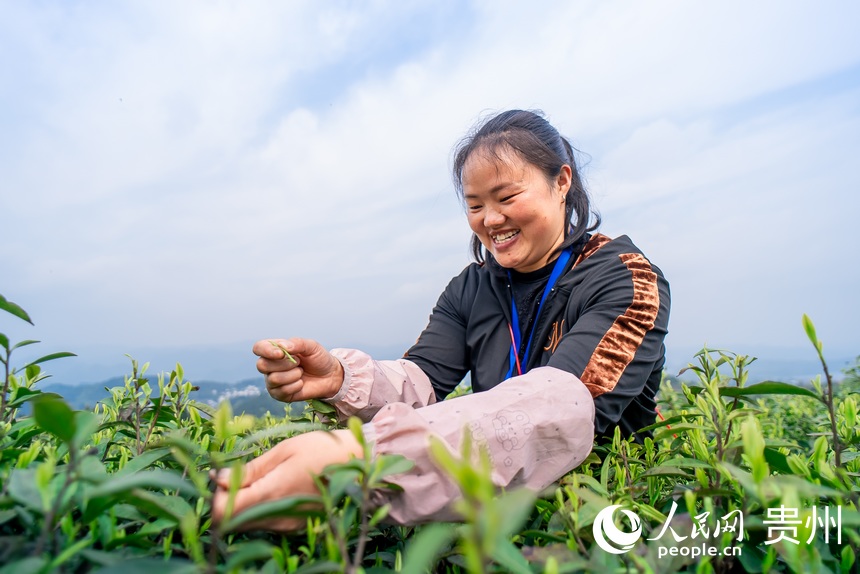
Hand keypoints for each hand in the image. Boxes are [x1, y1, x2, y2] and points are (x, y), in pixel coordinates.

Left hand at [211, 429, 362, 530]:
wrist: (360, 463)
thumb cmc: (321, 449)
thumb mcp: (284, 451)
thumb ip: (251, 469)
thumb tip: (218, 478)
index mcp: (272, 494)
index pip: (224, 512)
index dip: (217, 497)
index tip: (223, 478)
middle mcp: (278, 517)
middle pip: (233, 522)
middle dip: (227, 501)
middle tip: (238, 477)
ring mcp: (288, 525)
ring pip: (249, 523)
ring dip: (244, 505)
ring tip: (259, 479)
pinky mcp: (296, 527)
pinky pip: (267, 523)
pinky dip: (261, 509)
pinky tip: (274, 488)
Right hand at [254, 338, 344, 401]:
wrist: (330, 376)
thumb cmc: (319, 359)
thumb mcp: (311, 346)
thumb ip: (297, 343)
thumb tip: (283, 348)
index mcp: (275, 350)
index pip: (258, 348)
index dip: (266, 351)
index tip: (281, 354)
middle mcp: (270, 366)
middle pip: (262, 365)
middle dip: (283, 364)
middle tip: (298, 362)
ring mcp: (273, 381)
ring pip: (273, 379)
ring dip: (292, 375)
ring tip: (301, 372)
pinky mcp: (279, 395)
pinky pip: (281, 391)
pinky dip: (295, 386)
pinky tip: (301, 383)